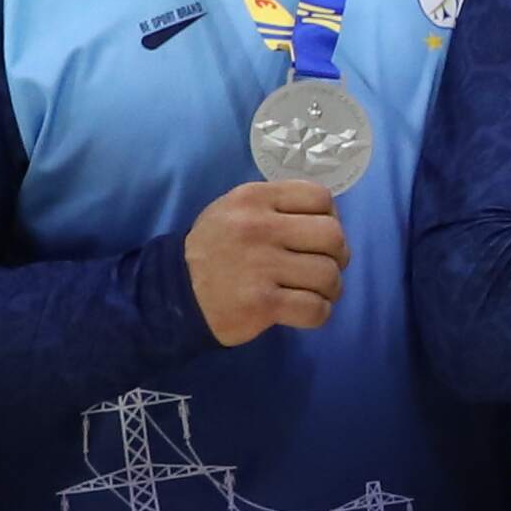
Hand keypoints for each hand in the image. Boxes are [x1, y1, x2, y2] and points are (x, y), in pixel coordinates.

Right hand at [184, 178, 349, 346]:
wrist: (172, 294)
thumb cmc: (214, 250)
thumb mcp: (234, 210)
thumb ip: (277, 207)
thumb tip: (330, 221)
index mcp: (253, 198)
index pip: (321, 197)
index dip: (331, 219)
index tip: (318, 237)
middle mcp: (256, 227)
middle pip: (332, 236)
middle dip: (338, 256)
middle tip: (323, 267)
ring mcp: (259, 266)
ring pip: (328, 275)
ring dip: (330, 288)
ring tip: (314, 292)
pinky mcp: (261, 303)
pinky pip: (316, 309)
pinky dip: (319, 313)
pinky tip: (305, 310)